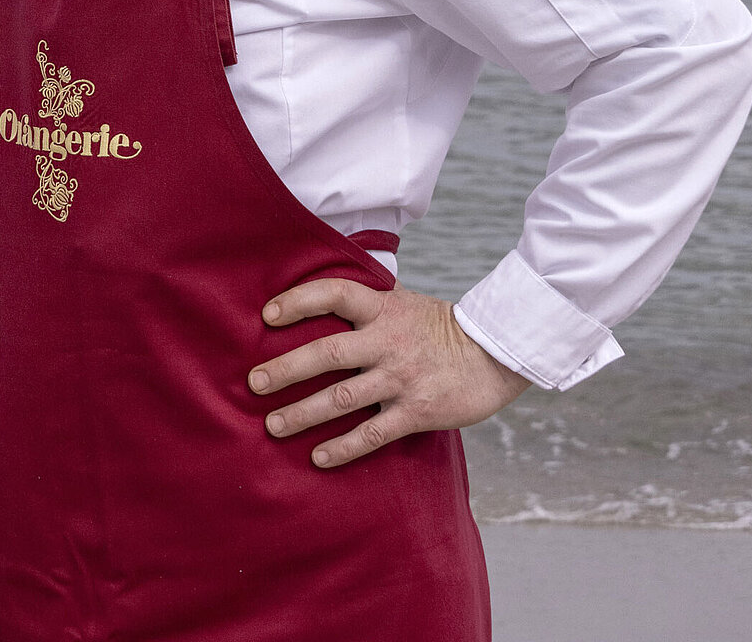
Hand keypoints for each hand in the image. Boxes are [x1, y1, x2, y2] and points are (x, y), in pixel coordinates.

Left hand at [248, 280, 529, 468]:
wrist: (497, 354)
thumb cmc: (441, 328)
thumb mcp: (403, 302)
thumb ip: (366, 304)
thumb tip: (321, 301)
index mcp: (383, 308)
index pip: (333, 294)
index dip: (298, 301)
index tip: (267, 316)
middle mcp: (388, 341)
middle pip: (327, 353)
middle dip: (285, 369)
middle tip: (254, 382)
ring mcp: (402, 378)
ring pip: (342, 398)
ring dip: (302, 413)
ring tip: (272, 425)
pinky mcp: (418, 411)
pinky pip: (372, 433)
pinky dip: (343, 447)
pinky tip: (317, 457)